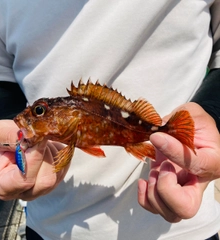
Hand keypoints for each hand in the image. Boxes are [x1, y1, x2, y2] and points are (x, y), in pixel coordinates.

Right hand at [0, 120, 68, 200]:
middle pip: (46, 180)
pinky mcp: (58, 177)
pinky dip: (58, 151)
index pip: (24, 181)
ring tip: (39, 142)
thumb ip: (11, 136)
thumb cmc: (1, 139)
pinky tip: (47, 146)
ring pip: (57, 172)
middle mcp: (25, 192)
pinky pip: (65, 165)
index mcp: (5, 186)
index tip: (37, 139)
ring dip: (51, 151)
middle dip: (44, 154)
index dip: (34, 159)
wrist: (14, 138)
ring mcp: (43, 187)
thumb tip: (32, 138)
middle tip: (37, 138)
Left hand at [138, 102, 219, 221]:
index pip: (196, 165)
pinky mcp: (167, 190)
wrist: (193, 133)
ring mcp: (182, 189)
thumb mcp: (191, 114)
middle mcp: (198, 181)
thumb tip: (156, 134)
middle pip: (186, 208)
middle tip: (161, 169)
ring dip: (153, 193)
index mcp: (212, 161)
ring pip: (169, 213)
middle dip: (165, 190)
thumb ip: (177, 121)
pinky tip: (144, 181)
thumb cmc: (195, 124)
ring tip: (153, 173)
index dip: (174, 152)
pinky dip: (145, 199)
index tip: (157, 137)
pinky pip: (155, 207)